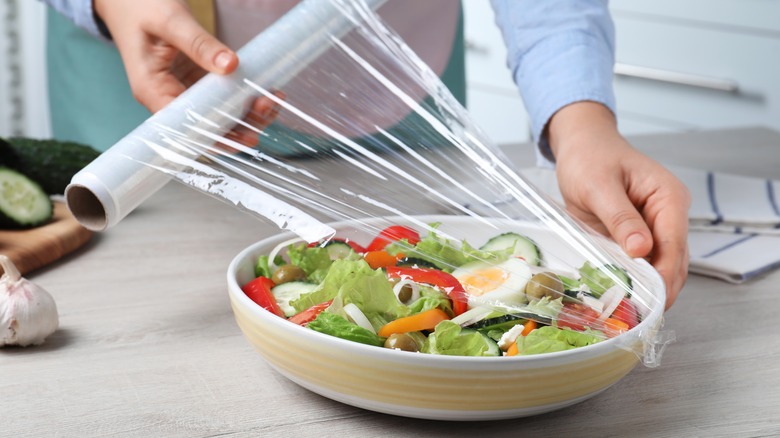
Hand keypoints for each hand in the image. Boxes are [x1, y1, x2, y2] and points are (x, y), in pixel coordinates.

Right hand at [94, 0, 278, 145]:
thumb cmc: (139, 5)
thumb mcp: (169, 20)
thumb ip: (198, 43)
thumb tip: (230, 65)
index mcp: (151, 89)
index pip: (184, 127)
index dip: (215, 135)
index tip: (243, 135)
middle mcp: (167, 96)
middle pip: (205, 126)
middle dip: (238, 125)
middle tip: (266, 109)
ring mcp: (183, 90)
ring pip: (218, 114)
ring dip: (246, 113)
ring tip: (272, 100)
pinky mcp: (196, 81)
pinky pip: (222, 96)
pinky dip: (244, 96)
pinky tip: (266, 90)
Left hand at [547, 102, 690, 308]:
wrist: (581, 146)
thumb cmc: (590, 158)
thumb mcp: (599, 185)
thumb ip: (620, 217)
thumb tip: (641, 250)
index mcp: (668, 198)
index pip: (674, 244)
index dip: (664, 275)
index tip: (651, 300)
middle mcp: (669, 215)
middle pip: (673, 261)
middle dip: (659, 289)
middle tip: (638, 317)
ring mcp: (656, 227)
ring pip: (659, 267)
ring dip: (647, 289)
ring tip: (629, 314)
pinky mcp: (638, 236)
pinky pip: (640, 263)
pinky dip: (632, 280)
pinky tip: (620, 297)